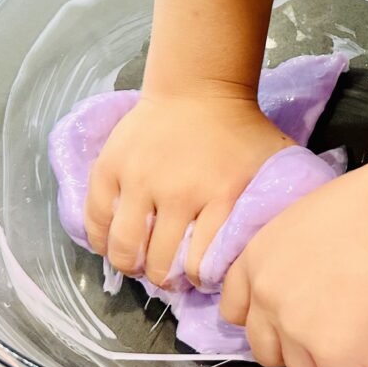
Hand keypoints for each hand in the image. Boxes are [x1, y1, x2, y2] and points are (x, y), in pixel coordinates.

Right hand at [84, 91, 291, 285]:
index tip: (200, 275)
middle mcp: (178, 192)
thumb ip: (270, 207)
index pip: (200, 264)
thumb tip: (268, 250)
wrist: (199, 88)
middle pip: (159, 262)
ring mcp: (139, 179)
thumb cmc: (240, 132)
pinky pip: (95, 218)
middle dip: (164, 278)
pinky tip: (114, 241)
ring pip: (123, 247)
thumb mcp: (272, 166)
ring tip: (139, 262)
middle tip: (168, 274)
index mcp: (221, 197)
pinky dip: (101, 239)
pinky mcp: (110, 167)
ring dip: (130, 264)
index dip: (199, 278)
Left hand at [219, 165, 367, 366]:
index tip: (291, 318)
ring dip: (333, 366)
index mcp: (256, 262)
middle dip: (296, 349)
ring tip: (366, 341)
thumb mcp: (304, 218)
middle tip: (334, 333)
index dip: (266, 319)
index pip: (236, 311)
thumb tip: (306, 282)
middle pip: (268, 352)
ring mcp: (300, 335)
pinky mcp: (338, 360)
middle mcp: (268, 302)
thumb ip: (290, 256)